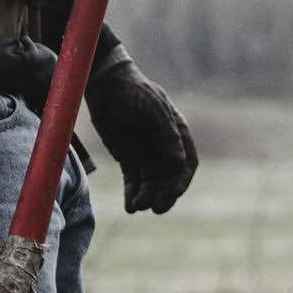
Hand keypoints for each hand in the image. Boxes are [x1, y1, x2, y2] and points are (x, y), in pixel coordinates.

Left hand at [85, 53, 199, 213]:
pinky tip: (130, 207)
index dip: (182, 181)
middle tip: (156, 207)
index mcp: (177, 134)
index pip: (187, 164)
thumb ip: (167, 136)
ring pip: (151, 184)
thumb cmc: (134, 92)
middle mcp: (164, 148)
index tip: (174, 193)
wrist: (105, 85)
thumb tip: (179, 164)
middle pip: (170, 179)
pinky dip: (132, 195)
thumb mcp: (153, 110)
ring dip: (148, 197)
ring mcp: (146, 155)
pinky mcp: (127, 159)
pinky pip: (133, 182)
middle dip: (165, 195)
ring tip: (139, 205)